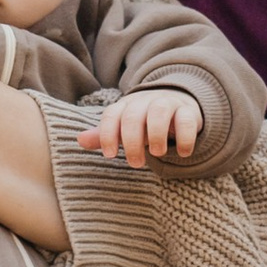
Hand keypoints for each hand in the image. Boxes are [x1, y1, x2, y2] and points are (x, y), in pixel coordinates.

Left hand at [79, 89, 204, 165]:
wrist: (176, 104)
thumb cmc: (144, 122)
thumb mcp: (124, 128)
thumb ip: (104, 135)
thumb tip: (79, 140)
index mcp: (126, 106)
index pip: (111, 115)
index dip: (107, 135)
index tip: (109, 156)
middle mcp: (144, 102)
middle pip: (133, 116)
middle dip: (132, 141)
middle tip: (135, 164)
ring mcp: (167, 103)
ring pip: (159, 111)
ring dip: (156, 134)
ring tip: (157, 154)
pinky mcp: (187, 110)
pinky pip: (186, 119)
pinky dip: (184, 137)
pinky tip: (183, 153)